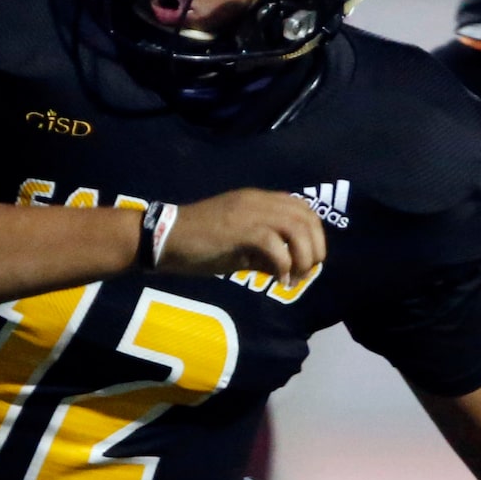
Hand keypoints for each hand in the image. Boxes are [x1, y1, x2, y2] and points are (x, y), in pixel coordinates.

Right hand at [158, 187, 324, 289]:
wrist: (165, 238)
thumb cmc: (198, 243)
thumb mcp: (238, 244)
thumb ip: (264, 250)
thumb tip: (287, 266)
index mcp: (258, 200)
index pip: (303, 208)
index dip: (315, 234)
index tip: (309, 258)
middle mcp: (258, 201)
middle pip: (307, 218)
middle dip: (315, 247)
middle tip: (306, 271)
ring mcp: (249, 213)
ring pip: (296, 228)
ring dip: (303, 257)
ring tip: (294, 277)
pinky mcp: (240, 230)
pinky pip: (275, 245)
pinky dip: (283, 265)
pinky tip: (277, 280)